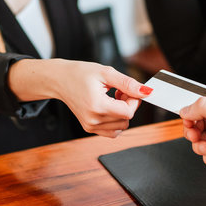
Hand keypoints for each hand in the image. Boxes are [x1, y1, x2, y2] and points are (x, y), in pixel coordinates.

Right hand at [8, 59, 152, 137]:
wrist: (60, 80)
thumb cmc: (79, 74)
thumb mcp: (106, 73)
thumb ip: (128, 84)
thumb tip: (146, 92)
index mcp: (97, 106)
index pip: (128, 112)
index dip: (134, 100)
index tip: (128, 90)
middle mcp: (93, 120)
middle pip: (126, 121)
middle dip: (128, 106)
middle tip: (119, 92)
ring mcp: (90, 126)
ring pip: (121, 128)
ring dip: (122, 114)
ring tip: (112, 99)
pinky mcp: (89, 128)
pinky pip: (112, 132)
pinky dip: (115, 121)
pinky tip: (109, 108)